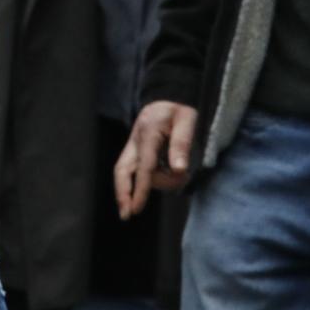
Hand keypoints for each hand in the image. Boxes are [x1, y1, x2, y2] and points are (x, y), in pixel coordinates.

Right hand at [115, 100, 197, 216]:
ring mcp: (134, 145)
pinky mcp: (137, 149)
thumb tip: (179, 170)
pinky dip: (150, 178)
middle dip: (122, 193)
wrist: (168, 94)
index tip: (136, 209)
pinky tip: (170, 175)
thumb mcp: (187, 121)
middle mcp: (136, 141)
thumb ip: (182, 144)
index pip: (144, 167)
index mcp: (148, 134)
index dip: (141, 189)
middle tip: (127, 214)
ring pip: (132, 172)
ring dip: (152, 183)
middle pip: (121, 170)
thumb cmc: (179, 108)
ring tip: (180, 177)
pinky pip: (138, 169)